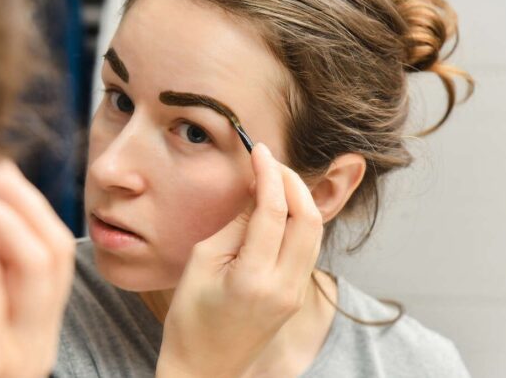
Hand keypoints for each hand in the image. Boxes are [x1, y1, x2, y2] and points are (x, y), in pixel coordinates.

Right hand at [156, 144, 323, 377]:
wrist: (205, 368)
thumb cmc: (191, 318)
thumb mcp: (202, 261)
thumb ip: (235, 224)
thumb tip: (256, 189)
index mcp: (254, 279)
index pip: (274, 211)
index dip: (268, 173)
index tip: (258, 150)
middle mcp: (285, 287)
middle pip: (309, 218)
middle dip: (292, 181)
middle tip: (269, 162)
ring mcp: (296, 294)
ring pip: (314, 232)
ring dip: (298, 199)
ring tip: (272, 179)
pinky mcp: (297, 296)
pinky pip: (307, 248)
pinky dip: (297, 221)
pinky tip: (277, 209)